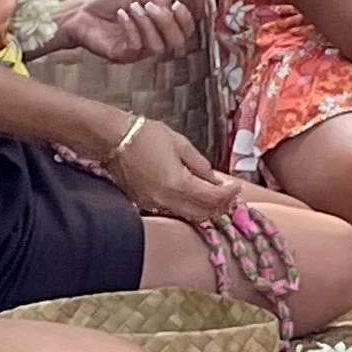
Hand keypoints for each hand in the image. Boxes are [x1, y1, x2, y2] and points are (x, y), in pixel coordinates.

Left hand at [48, 0, 197, 64]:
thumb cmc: (105, 2)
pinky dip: (131, 28)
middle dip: (167, 22)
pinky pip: (136, 47)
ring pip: (157, 46)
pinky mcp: (123, 56)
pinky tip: (121, 15)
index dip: (185, 20)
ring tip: (133, 8)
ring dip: (147, 23)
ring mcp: (137, 50)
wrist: (80, 11)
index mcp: (157, 25)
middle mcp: (151, 39)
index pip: (183, 31)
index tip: (176, 5)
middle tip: (151, 6)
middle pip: (176, 42)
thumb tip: (171, 6)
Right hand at [105, 114, 241, 223]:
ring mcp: (153, 204)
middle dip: (220, 205)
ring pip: (188, 215)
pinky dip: (189, 208)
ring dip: (206, 209)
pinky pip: (174, 212)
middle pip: (202, 212)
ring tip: (217, 197)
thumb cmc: (145, 135)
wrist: (114, 138)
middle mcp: (165, 199)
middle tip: (231, 194)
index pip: (211, 197)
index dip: (228, 194)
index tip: (237, 187)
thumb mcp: (180, 144)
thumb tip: (215, 179)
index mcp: (176, 183)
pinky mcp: (145, 204)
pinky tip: (196, 197)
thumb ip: (200, 164)